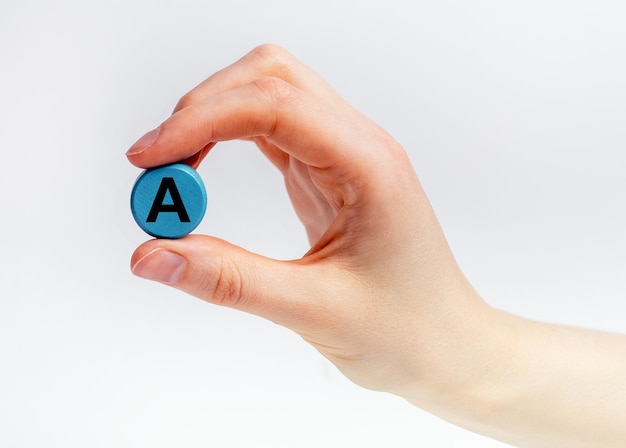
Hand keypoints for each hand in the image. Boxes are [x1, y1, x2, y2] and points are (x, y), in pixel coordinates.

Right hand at [126, 45, 502, 394]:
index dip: (201, 121)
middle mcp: (358, 145)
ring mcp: (344, 156)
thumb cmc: (406, 331)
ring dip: (212, 121)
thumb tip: (151, 255)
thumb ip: (229, 280)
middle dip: (204, 109)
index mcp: (368, 165)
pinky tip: (205, 173)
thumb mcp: (314, 311)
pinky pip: (273, 133)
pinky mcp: (329, 175)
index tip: (148, 162)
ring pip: (269, 97)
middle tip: (158, 169)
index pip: (275, 104)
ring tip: (175, 176)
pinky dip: (228, 142)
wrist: (447, 346)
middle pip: (271, 78)